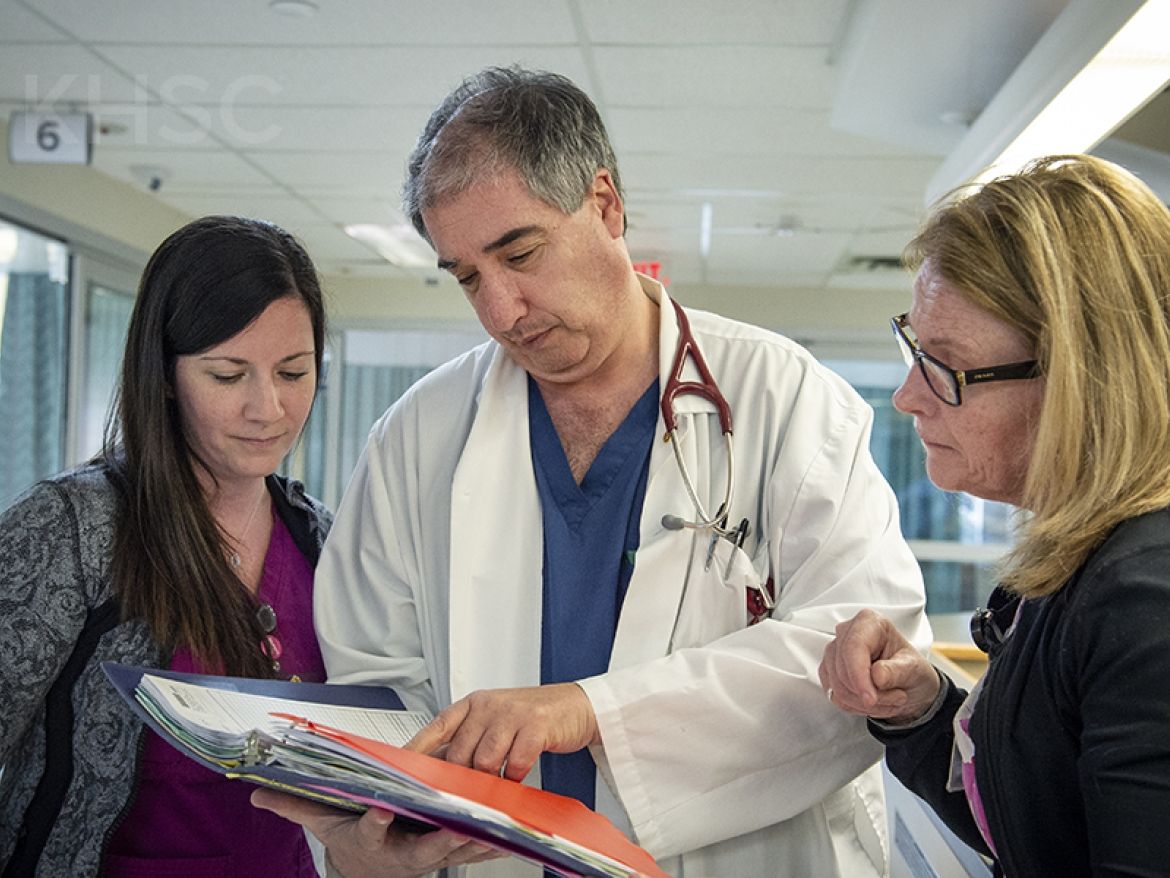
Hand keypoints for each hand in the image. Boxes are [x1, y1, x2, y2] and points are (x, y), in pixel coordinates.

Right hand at [250, 788, 500, 876]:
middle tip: (460, 822)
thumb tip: (257, 793)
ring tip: (497, 824)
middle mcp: (401, 851)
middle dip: (442, 835)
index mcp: (371, 838)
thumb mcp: (323, 822)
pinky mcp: (447, 856)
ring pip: (454, 848)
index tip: (382, 810)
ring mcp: (428, 857)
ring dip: (476, 838)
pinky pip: (472, 851)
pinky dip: (491, 842)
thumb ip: (295, 806)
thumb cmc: (351, 837)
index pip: (371, 828)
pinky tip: (512, 831)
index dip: (376, 821)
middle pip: (423, 845)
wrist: (369, 869)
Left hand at [407, 683, 598, 781]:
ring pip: (485, 761)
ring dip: (490, 780)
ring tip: (496, 784)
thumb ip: (469, 738)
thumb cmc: (531, 717)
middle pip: (460, 752)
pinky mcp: (535, 725)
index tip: (402, 768)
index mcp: (472, 703)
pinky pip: (516, 763)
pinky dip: (515, 776)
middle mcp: (488, 705)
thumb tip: (441, 769)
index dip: (417, 749)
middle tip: (467, 791)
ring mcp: (511, 714)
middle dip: (461, 778)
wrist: (574, 706)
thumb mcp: (494, 720)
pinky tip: (518, 775)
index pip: (436, 727)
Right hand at [818, 609, 940, 724]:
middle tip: (898, 696)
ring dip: (866, 703)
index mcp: (869, 622)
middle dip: (871, 694)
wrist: (909, 684)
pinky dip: (857, 706)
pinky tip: (874, 701)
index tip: (870, 698)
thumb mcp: (915, 668)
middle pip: (844, 671)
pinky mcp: (829, 671)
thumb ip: (897, 670)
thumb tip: (877, 675)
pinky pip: (836, 697)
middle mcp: (847, 633)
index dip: (859, 676)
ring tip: (889, 698)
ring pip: (838, 688)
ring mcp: (834, 652)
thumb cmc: (911, 669)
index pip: (853, 648)